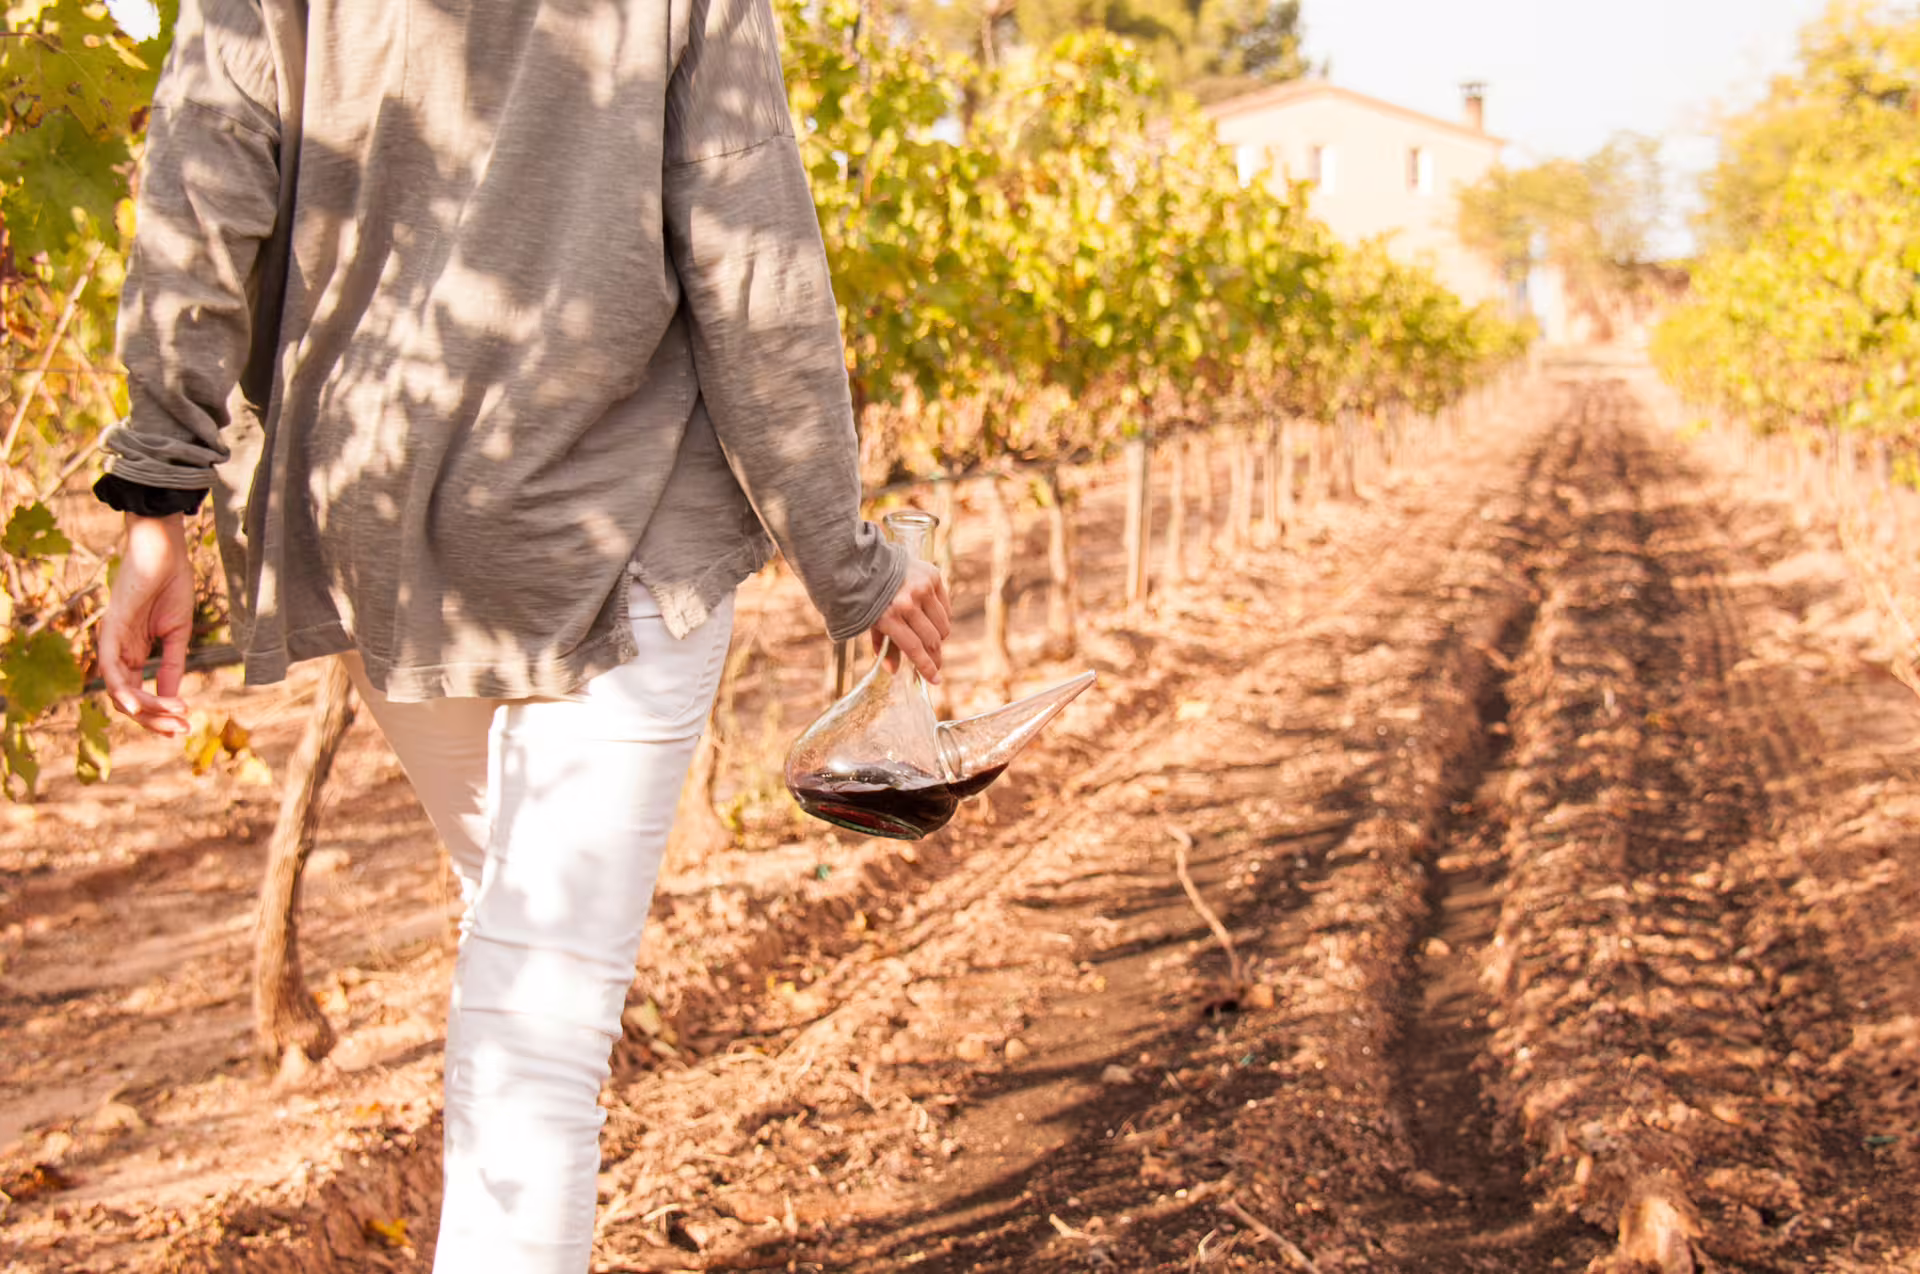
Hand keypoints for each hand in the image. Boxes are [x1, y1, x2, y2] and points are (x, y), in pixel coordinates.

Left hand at [98, 514, 195, 736]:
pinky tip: (141, 706)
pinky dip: (124, 691)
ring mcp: (111, 642)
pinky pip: (110, 670)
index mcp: (133, 653)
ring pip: (119, 692)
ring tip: (175, 719)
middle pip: (128, 700)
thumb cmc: (171, 584)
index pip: (138, 695)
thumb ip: (171, 666)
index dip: (159, 714)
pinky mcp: (109, 630)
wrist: (166, 551)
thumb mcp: (176, 634)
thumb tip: (171, 700)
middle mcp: (118, 652)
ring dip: (146, 711)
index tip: (186, 726)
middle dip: (155, 719)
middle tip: (183, 729)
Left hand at [870, 559, 951, 683]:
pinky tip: (930, 618)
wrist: (867, 560)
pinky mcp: (932, 576)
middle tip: (936, 665)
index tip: (935, 680)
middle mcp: (907, 602)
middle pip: (931, 640)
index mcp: (889, 616)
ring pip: (943, 626)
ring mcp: (922, 588)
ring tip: (930, 640)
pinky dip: (941, 617)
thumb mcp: (869, 622)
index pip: (914, 648)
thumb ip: (884, 646)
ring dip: (939, 638)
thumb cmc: (866, 596)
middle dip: (935, 657)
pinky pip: (945, 608)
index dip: (926, 667)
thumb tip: (894, 671)